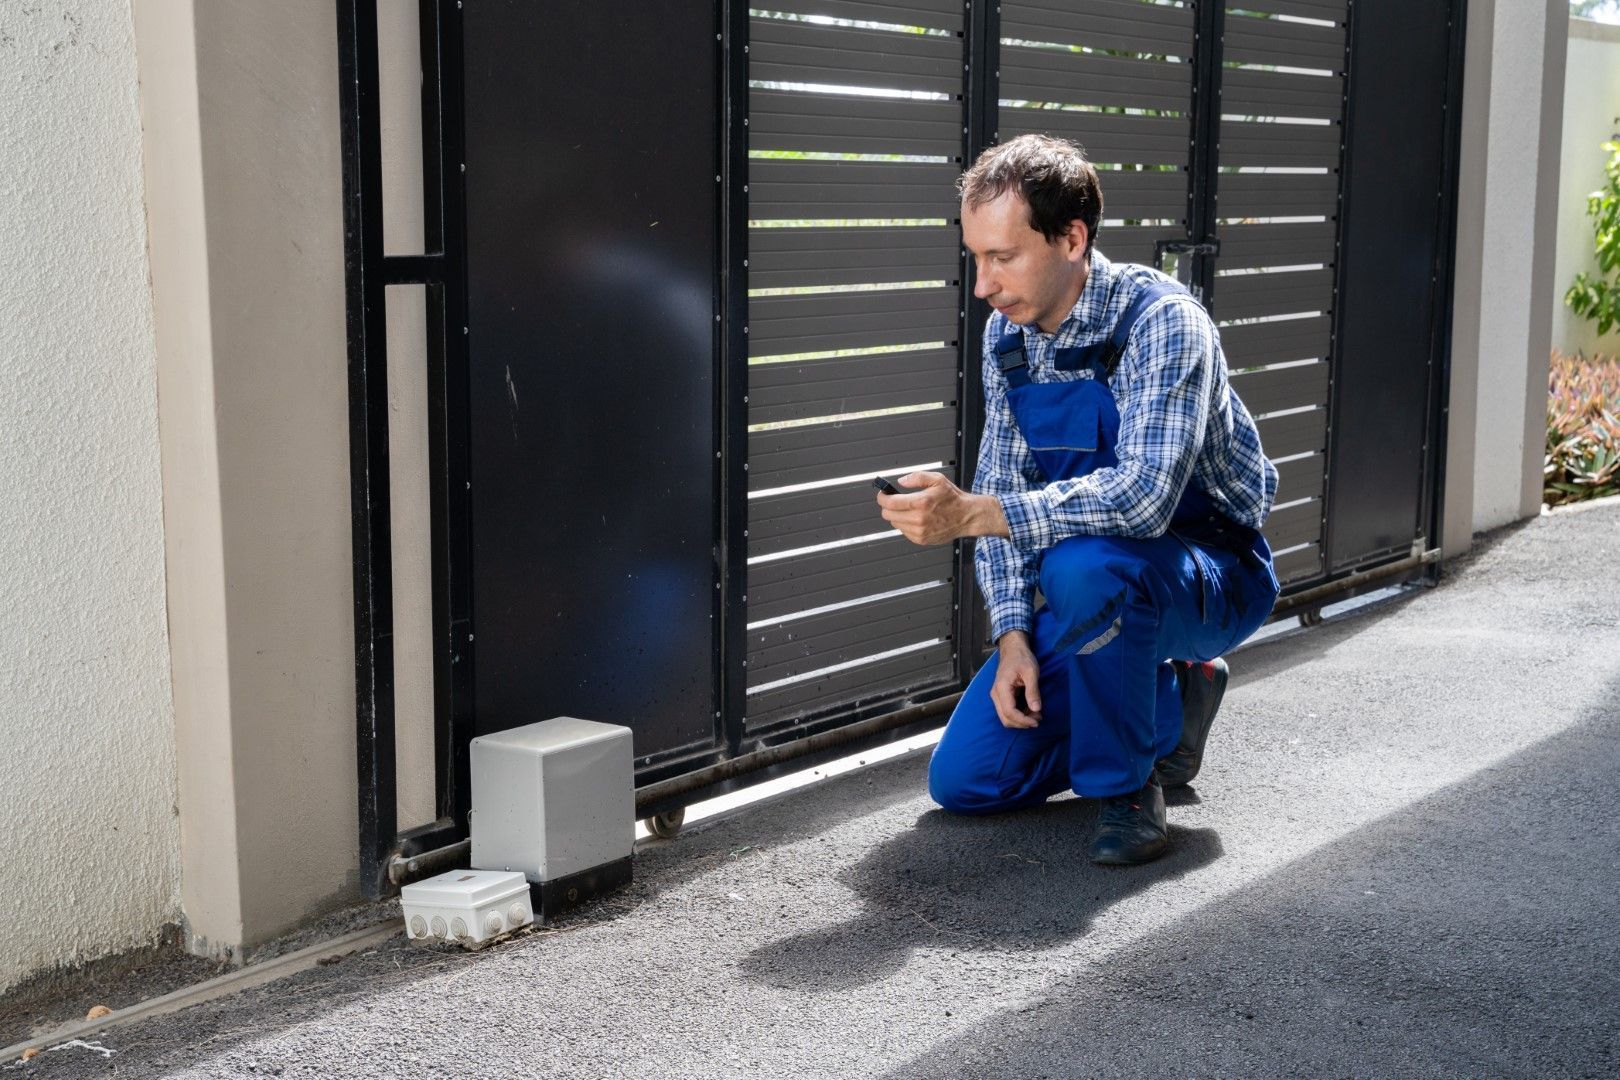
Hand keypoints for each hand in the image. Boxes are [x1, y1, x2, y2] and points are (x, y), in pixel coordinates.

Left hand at [875, 471, 1007, 544]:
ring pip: (895, 523)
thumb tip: (901, 482)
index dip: (882, 497)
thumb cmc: (953, 498)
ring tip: (910, 509)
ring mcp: (919, 531)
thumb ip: (917, 477)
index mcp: (921, 502)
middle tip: (895, 501)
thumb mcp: (937, 479)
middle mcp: (918, 519)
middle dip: (888, 506)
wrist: (967, 516)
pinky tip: (916, 518)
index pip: (889, 502)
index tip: (883, 494)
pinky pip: (903, 531)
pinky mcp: (921, 539)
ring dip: (897, 515)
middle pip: (888, 514)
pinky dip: (905, 524)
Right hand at [991, 631, 1041, 728]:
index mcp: (1002, 688)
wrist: (1013, 650)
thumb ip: (1033, 691)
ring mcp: (997, 696)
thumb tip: (1036, 709)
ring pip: (1006, 717)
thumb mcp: (1031, 672)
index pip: (1009, 712)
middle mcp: (996, 694)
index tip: (1037, 721)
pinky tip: (1031, 711)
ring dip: (1021, 721)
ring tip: (1036, 715)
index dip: (1023, 720)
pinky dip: (1019, 716)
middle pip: (1005, 719)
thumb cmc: (1022, 658)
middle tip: (1039, 718)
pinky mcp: (1001, 697)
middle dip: (1022, 723)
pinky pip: (1008, 712)